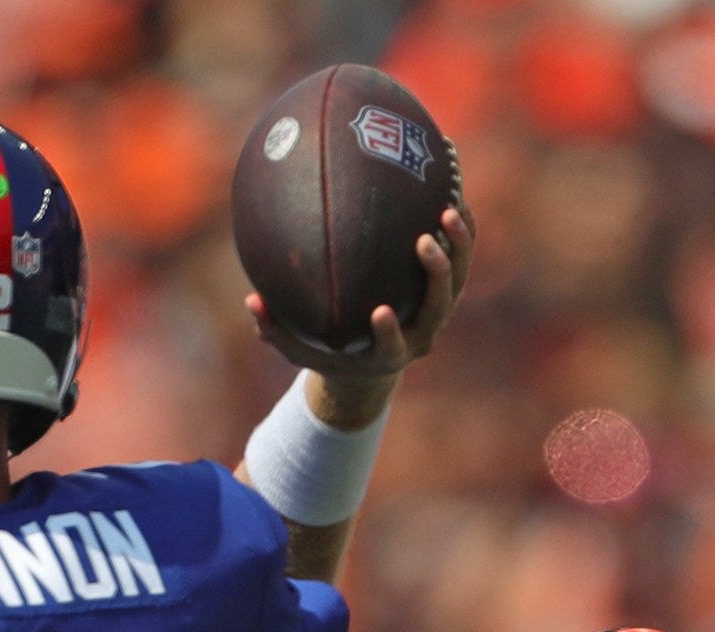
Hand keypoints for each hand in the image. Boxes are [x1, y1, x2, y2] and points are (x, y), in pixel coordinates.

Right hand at [247, 195, 476, 387]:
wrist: (374, 362)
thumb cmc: (332, 353)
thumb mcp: (301, 349)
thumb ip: (276, 330)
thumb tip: (251, 301)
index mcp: (388, 351)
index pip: (392, 345)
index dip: (389, 331)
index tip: (378, 311)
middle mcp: (420, 332)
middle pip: (439, 306)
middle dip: (436, 275)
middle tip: (423, 241)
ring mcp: (438, 309)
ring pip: (459, 278)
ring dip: (459, 244)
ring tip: (449, 207)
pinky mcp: (448, 288)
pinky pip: (461, 253)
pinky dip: (463, 226)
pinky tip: (453, 186)